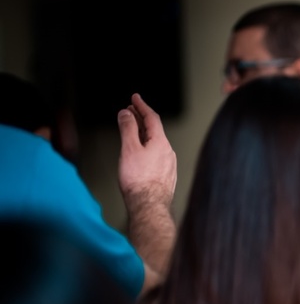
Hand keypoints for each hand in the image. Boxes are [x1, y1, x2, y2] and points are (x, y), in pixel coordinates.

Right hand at [117, 94, 175, 210]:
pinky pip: (156, 153)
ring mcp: (168, 164)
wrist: (149, 205)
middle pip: (154, 129)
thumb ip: (128, 128)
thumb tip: (126, 113)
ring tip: (133, 127)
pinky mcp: (165, 175)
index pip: (152, 117)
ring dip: (143, 132)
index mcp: (161, 143)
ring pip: (155, 142)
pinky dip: (146, 145)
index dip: (142, 106)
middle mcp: (168, 152)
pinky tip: (140, 150)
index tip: (136, 98)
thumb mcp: (129, 148)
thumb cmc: (139, 181)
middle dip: (141, 118)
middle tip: (131, 110)